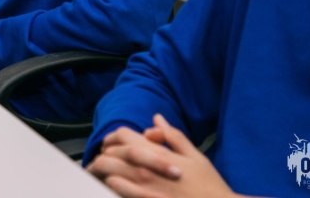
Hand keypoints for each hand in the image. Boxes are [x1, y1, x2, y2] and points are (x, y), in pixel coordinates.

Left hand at [87, 114, 240, 197]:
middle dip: (103, 154)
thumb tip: (156, 119)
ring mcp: (141, 188)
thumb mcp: (194, 155)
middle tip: (102, 160)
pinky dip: (110, 187)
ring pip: (108, 174)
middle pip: (110, 153)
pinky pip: (115, 191)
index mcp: (157, 153)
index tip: (110, 143)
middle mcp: (145, 169)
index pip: (123, 135)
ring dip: (102, 172)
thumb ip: (172, 135)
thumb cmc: (208, 185)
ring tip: (101, 175)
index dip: (113, 137)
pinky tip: (111, 188)